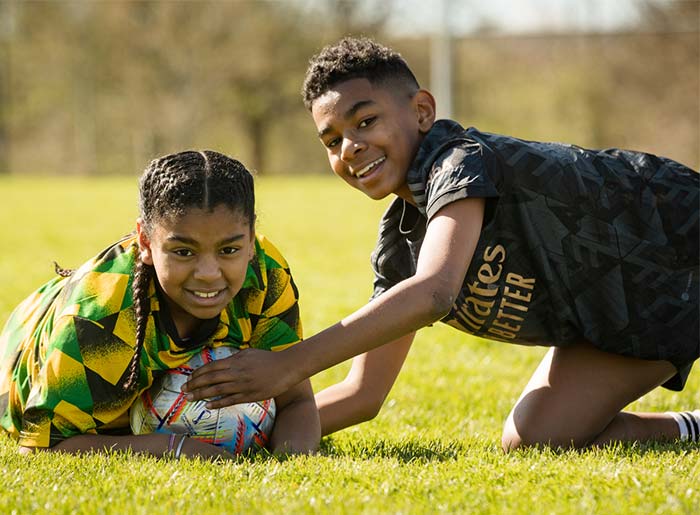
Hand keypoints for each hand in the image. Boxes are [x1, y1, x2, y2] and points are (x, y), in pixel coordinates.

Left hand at [181, 348, 301, 407]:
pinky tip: (208, 406)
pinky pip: (230, 400)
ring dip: (201, 394)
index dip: (198, 373)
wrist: (286, 367)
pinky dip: (217, 403)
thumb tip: (220, 362)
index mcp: (236, 361)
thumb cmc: (268, 359)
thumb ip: (234, 358)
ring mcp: (243, 385)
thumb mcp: (249, 353)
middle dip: (194, 384)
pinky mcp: (250, 395)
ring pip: (217, 390)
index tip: (189, 378)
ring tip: (189, 398)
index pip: (211, 367)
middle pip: (210, 379)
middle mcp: (237, 372)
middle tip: (183, 389)